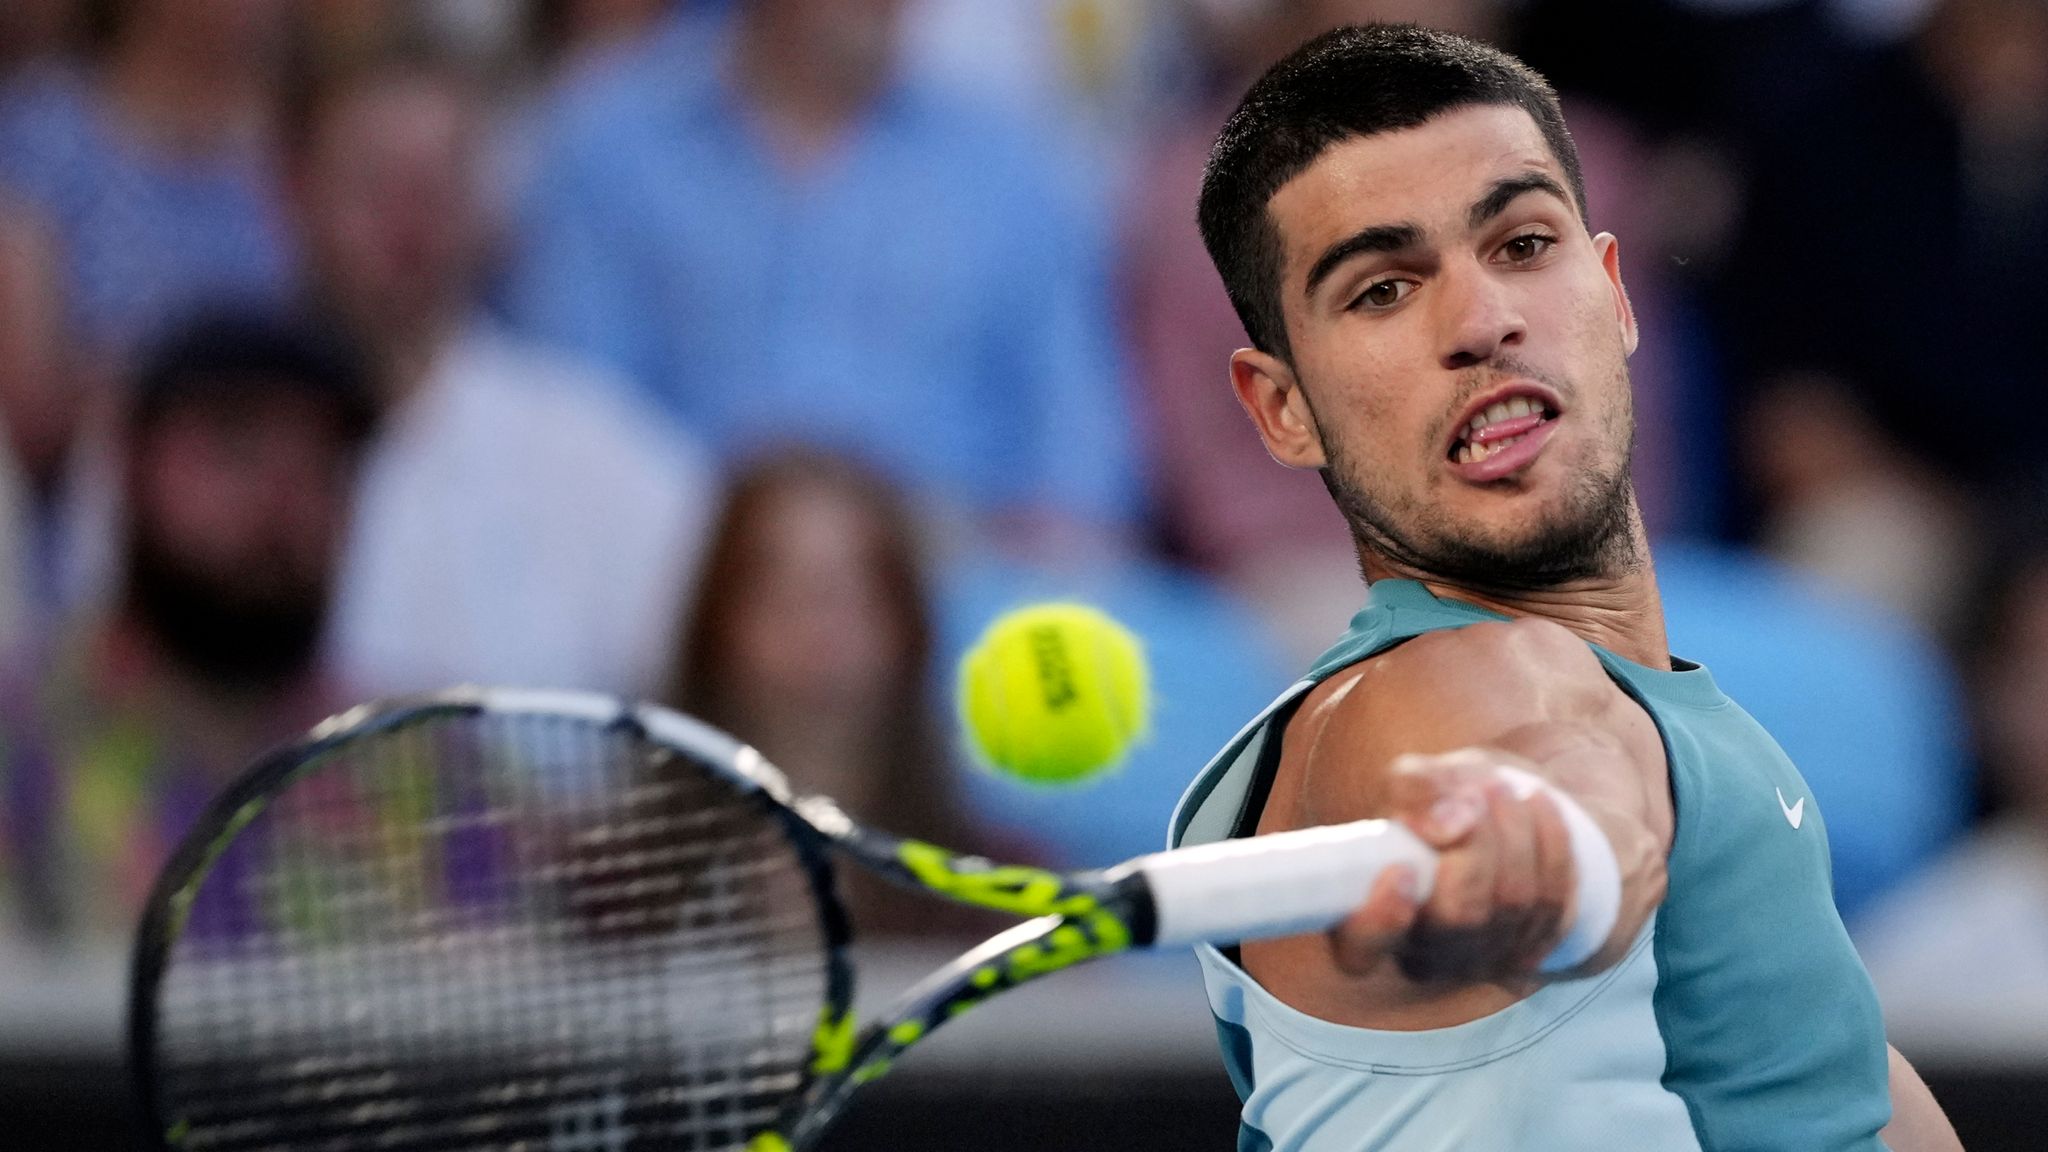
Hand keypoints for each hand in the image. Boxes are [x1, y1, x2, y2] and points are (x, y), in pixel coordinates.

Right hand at [1328, 748, 1576, 982]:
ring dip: (1514, 833)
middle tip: (1475, 796)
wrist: (1492, 816)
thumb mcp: (1412, 780)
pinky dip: (1551, 841)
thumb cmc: (1436, 802)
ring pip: (1512, 901)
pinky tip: (1536, 804)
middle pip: (1459, 917)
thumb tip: (1447, 826)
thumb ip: (1414, 791)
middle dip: (1477, 845)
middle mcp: (1423, 953)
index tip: (1402, 871)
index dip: (1380, 922)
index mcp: (1368, 920)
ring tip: (1499, 788)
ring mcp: (1482, 958)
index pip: (1361, 949)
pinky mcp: (1532, 948)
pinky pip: (1554, 898)